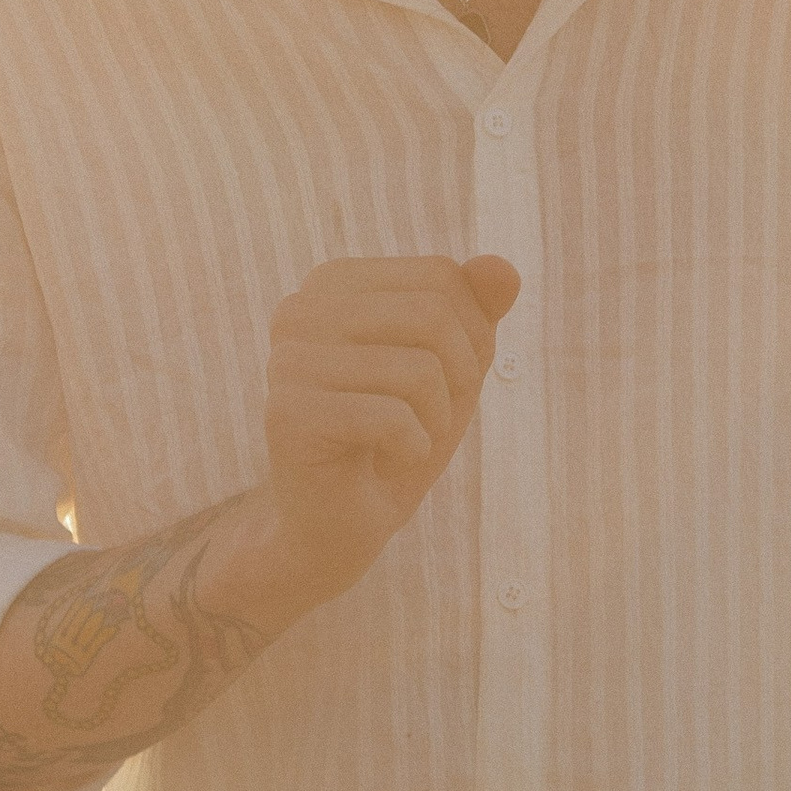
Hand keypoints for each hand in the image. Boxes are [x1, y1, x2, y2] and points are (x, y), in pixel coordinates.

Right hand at [255, 253, 521, 618]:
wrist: (342, 522)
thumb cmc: (398, 436)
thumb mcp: (454, 365)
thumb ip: (478, 310)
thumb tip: (504, 268)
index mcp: (333, 283)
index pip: (440, 277)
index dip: (471, 334)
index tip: (445, 380)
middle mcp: (300, 309)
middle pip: (432, 315)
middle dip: (458, 376)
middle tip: (430, 417)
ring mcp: (286, 360)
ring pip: (418, 370)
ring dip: (435, 420)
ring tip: (403, 441)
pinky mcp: (288, 414)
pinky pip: (394, 419)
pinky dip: (412, 449)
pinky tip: (381, 463)